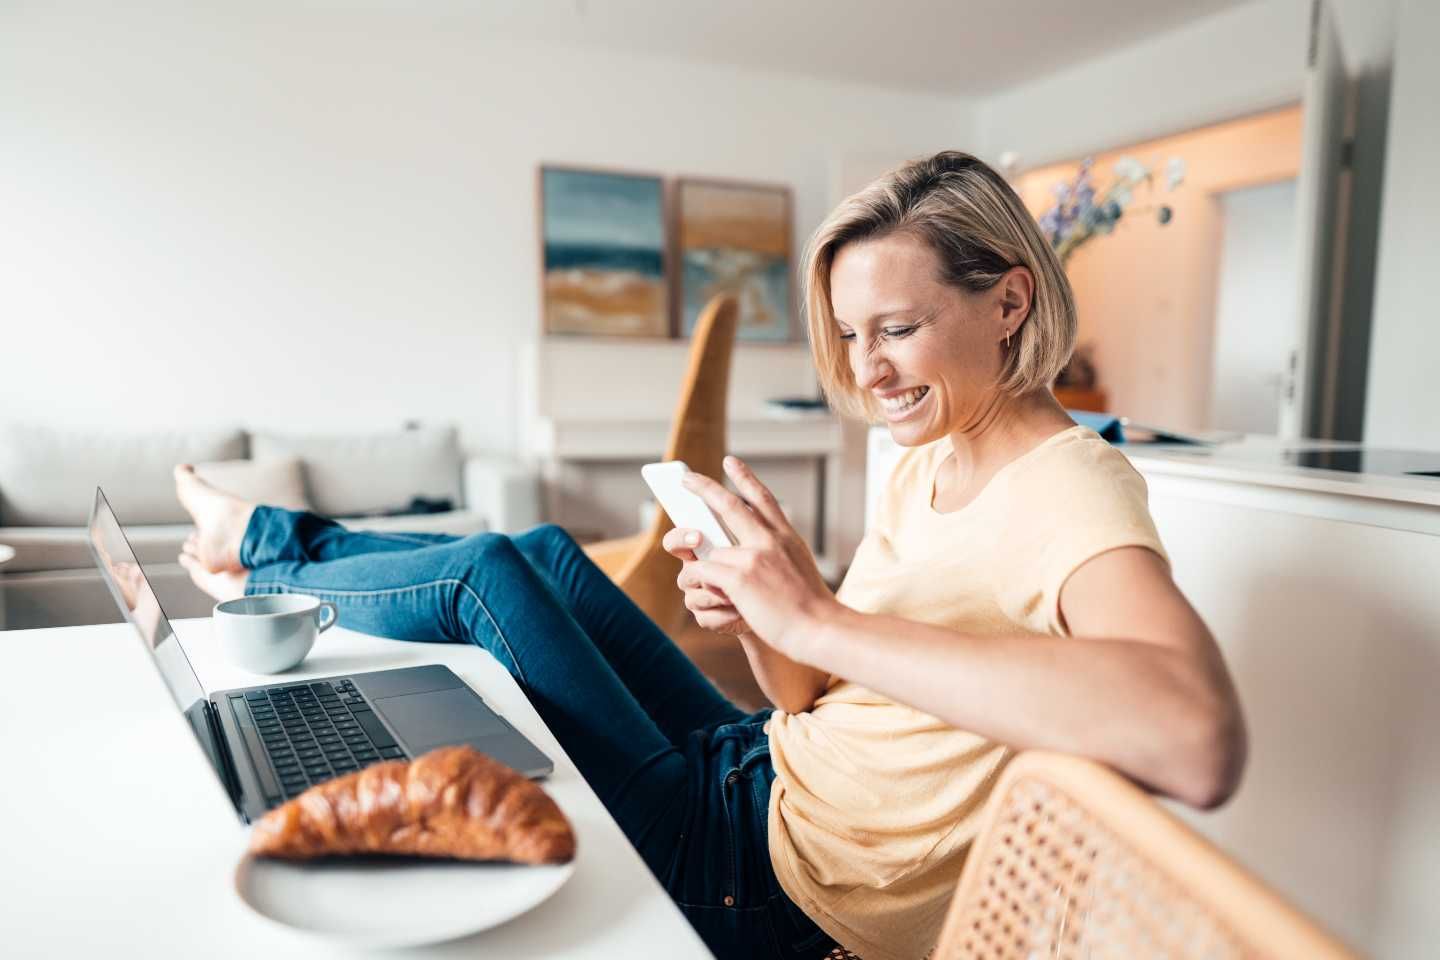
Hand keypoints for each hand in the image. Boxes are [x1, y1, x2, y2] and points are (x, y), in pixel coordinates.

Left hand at [677, 456, 837, 659]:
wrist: (820, 628)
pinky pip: (702, 571)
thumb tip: (737, 551)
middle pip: (729, 505)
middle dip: (703, 487)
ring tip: (711, 589)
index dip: (744, 477)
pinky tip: (707, 593)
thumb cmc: (811, 608)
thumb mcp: (799, 568)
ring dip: (701, 568)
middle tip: (686, 478)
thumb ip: (774, 554)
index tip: (730, 462)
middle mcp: (770, 540)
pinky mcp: (739, 577)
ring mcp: (753, 556)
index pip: (762, 498)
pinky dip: (698, 581)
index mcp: (786, 537)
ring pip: (710, 552)